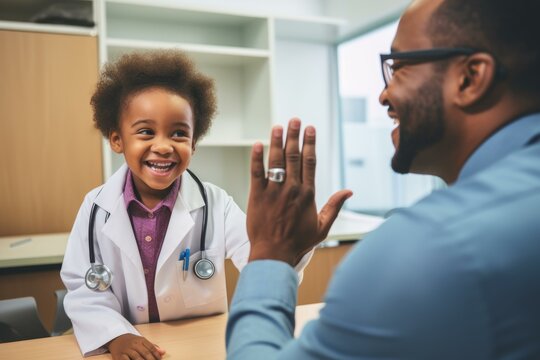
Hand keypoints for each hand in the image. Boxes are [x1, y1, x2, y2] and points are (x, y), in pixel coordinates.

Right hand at [108, 333, 165, 359]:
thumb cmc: (132, 341)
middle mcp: (134, 344)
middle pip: (145, 353)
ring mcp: (127, 350)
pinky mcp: (119, 356)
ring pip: (137, 358)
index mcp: (141, 340)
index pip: (151, 348)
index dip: (156, 355)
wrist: (117, 338)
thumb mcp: (142, 341)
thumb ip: (153, 347)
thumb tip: (163, 352)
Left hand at [247, 118, 351, 265]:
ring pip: (276, 160)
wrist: (274, 254)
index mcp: (308, 194)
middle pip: (294, 156)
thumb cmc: (298, 242)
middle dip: (295, 136)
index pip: (310, 162)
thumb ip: (334, 206)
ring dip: (277, 141)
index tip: (310, 129)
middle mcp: (292, 189)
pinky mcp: (257, 195)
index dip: (310, 143)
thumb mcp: (322, 227)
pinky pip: (256, 172)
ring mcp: (274, 191)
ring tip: (278, 126)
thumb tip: (349, 191)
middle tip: (295, 120)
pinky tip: (258, 144)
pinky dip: (257, 158)